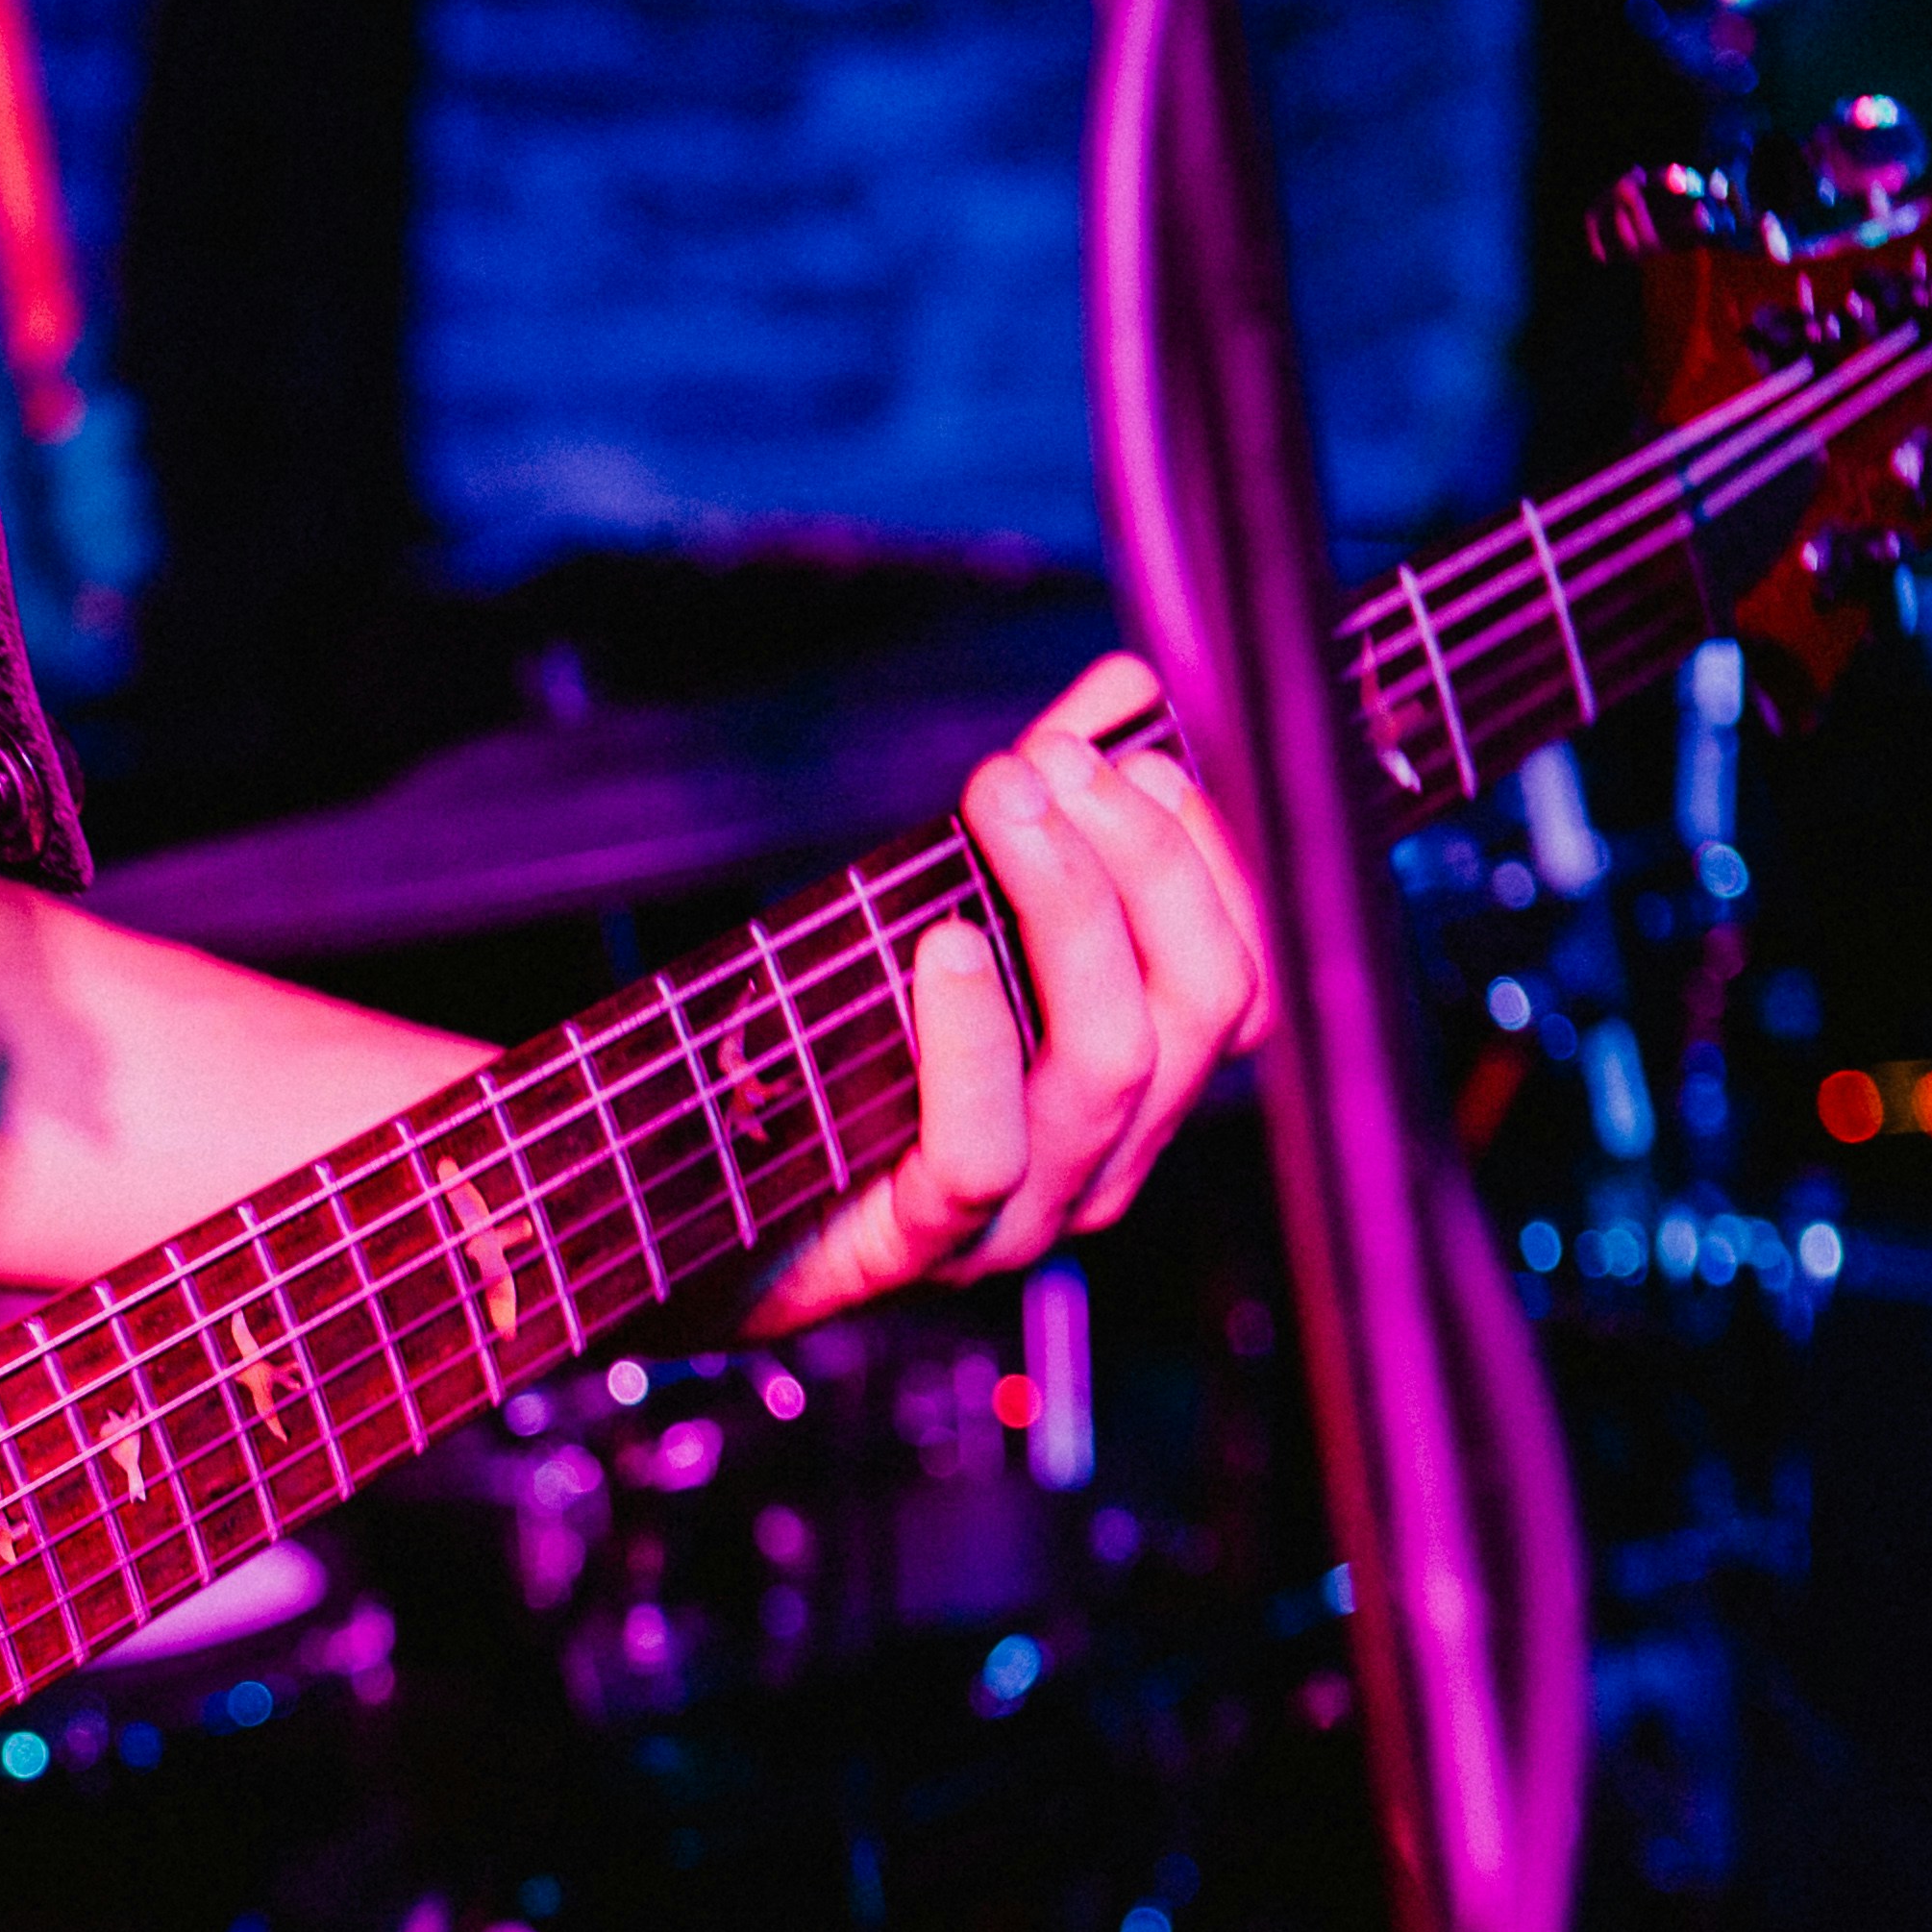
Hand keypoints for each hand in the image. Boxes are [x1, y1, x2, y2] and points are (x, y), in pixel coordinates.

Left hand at [752, 653, 1271, 1328]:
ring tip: (1003, 802)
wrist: (687, 1213)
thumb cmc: (826, 1064)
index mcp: (1132, 1087)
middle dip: (1145, 857)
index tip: (1134, 751)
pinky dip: (973, 1035)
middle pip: (1205, 1002)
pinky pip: (982, 1148)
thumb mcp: (940, 914)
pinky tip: (944, 942)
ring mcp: (1021, 1213)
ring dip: (1069, 906)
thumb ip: (1043, 815)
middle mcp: (1102, 1158)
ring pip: (1115, 1060)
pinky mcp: (918, 1242)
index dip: (1210, 855)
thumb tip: (1119, 689)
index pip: (1244, 974)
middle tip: (1049, 762)